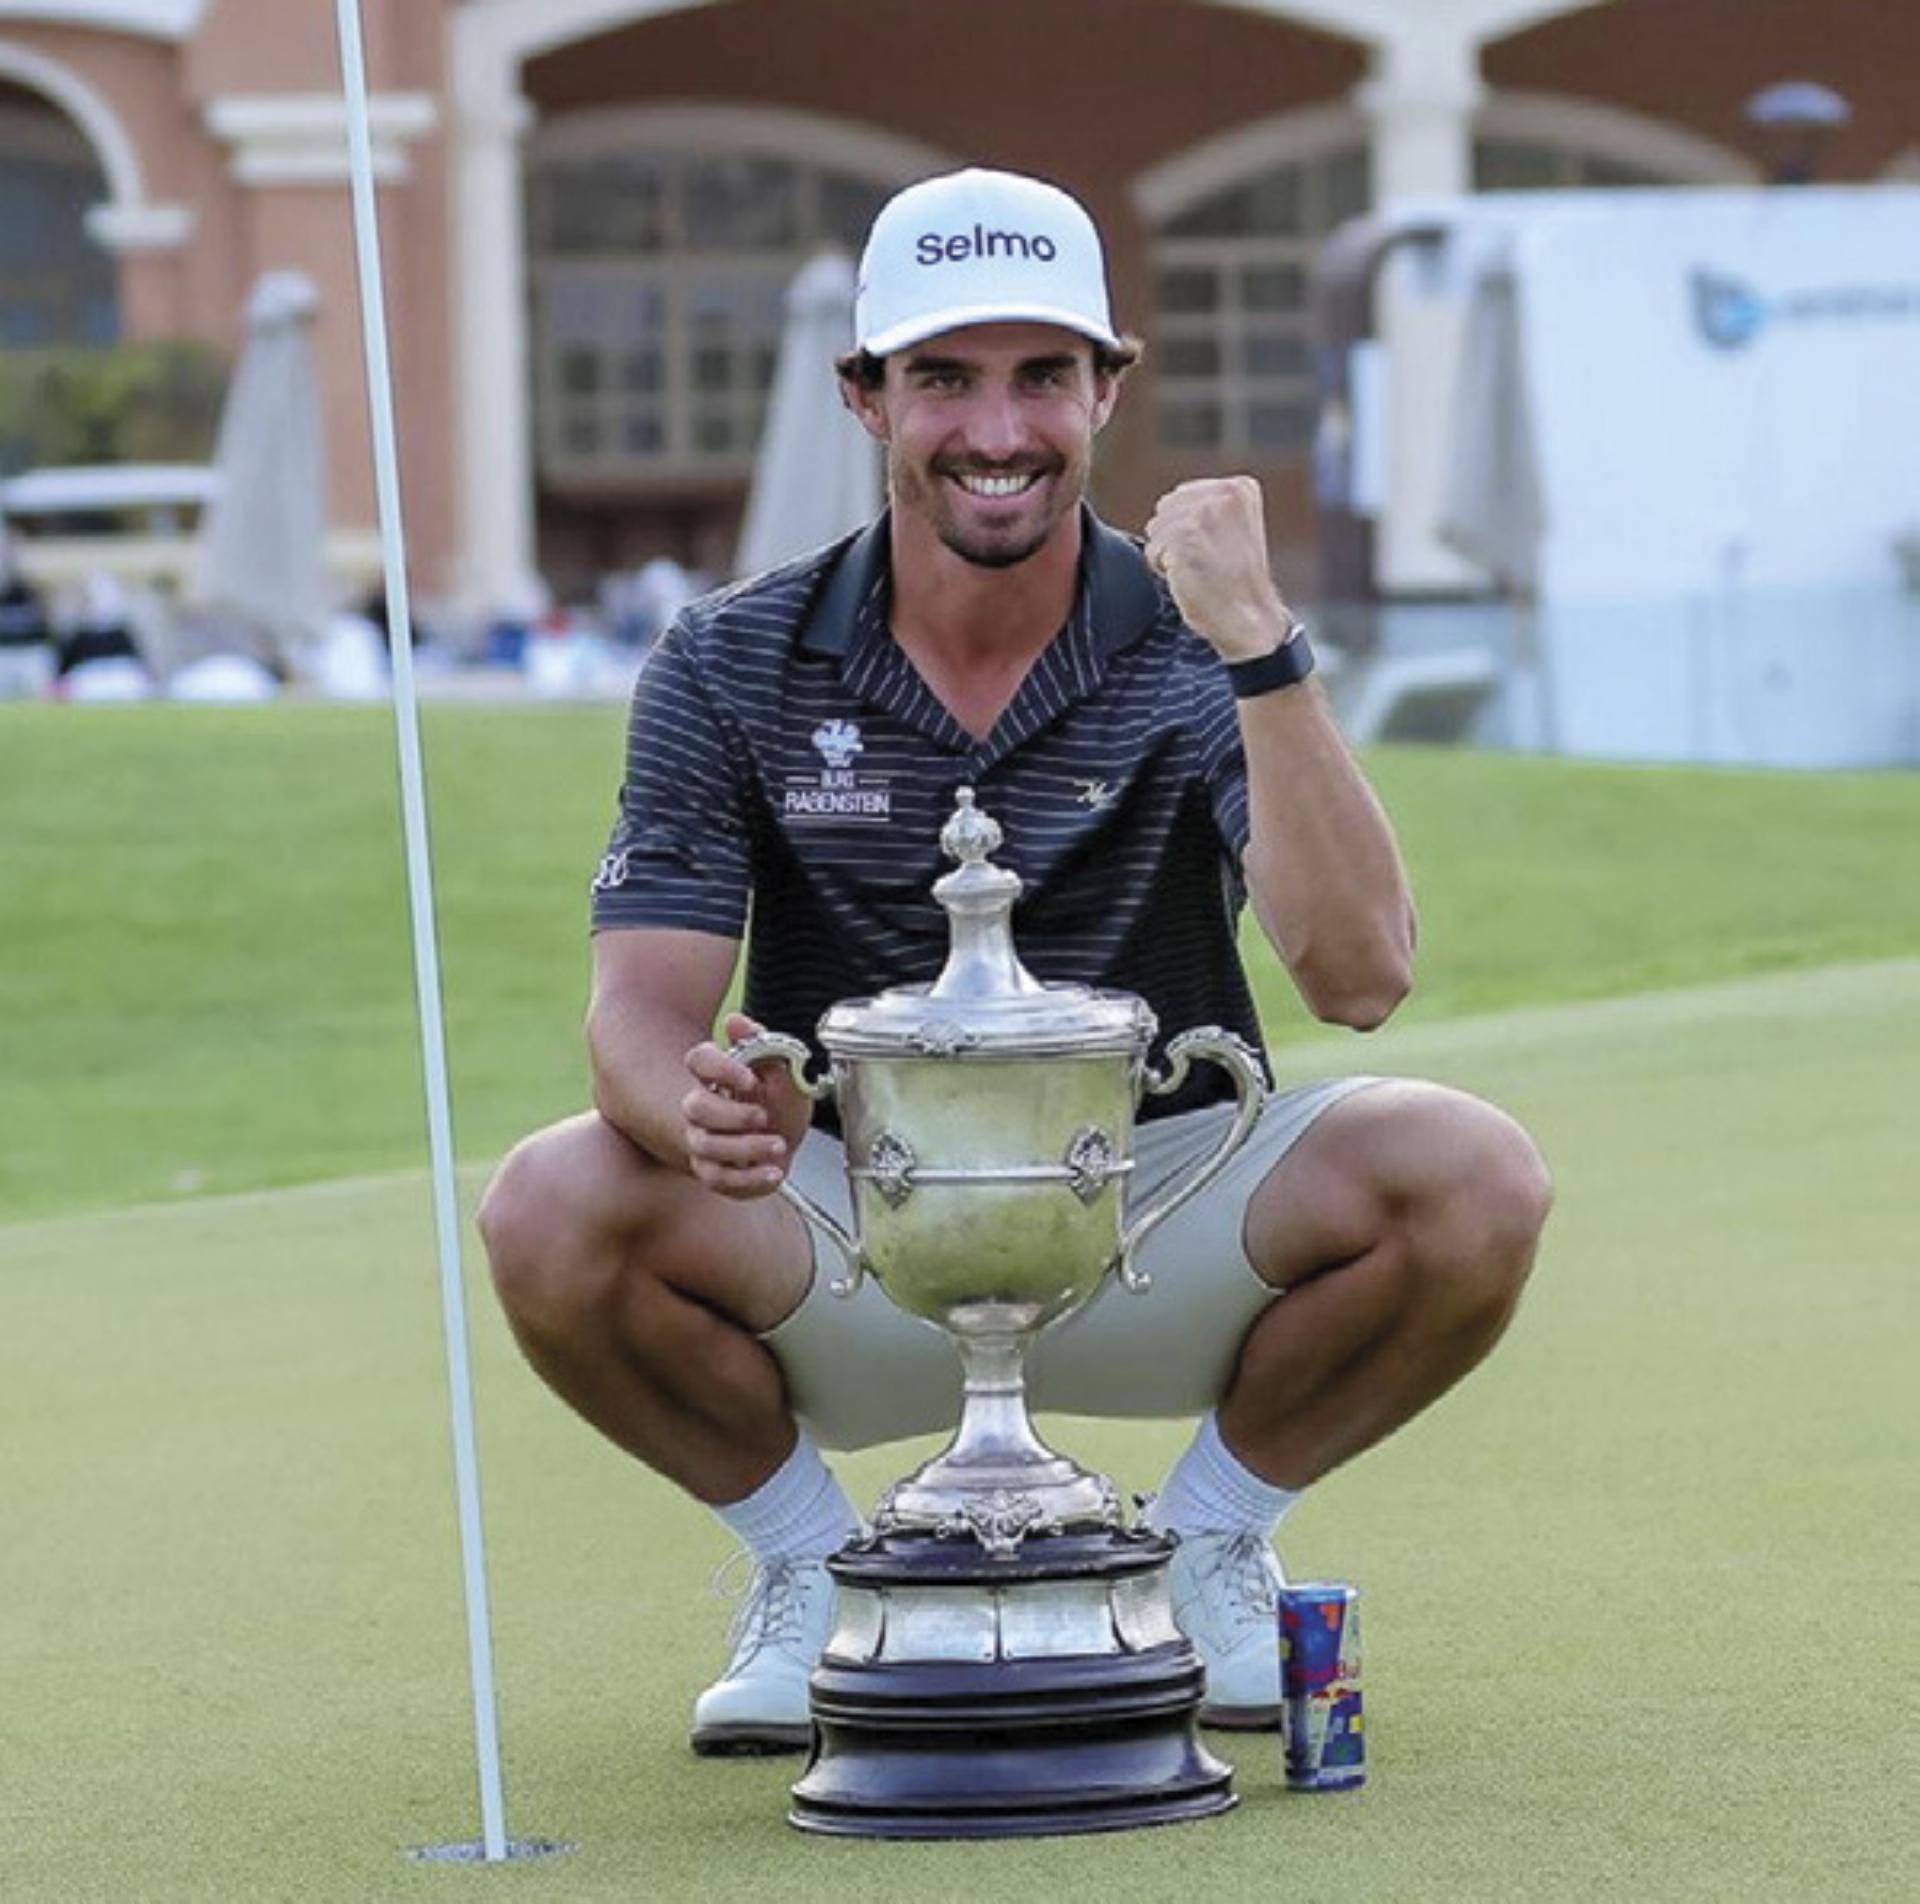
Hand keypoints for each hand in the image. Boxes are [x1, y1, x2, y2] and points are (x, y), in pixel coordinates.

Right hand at [680, 1012, 814, 1198]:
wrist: (785, 1141)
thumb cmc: (779, 1103)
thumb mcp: (783, 1070)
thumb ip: (762, 1044)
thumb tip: (735, 1021)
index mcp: (716, 1075)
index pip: (699, 1060)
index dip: (721, 1068)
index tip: (750, 1078)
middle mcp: (702, 1108)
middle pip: (694, 1107)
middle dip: (731, 1114)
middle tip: (762, 1115)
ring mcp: (703, 1141)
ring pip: (705, 1146)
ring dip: (745, 1148)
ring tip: (777, 1144)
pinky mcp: (712, 1172)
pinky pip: (718, 1179)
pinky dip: (749, 1179)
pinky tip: (773, 1171)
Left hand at [1143, 476, 1293, 661]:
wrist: (1248, 617)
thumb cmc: (1236, 582)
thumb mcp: (1231, 528)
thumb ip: (1206, 507)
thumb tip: (1166, 505)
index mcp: (1240, 488)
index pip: (1181, 496)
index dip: (1188, 528)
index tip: (1216, 549)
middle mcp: (1224, 494)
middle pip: (1165, 509)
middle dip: (1175, 538)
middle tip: (1207, 561)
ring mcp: (1204, 514)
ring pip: (1156, 530)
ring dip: (1170, 555)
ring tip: (1200, 569)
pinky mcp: (1185, 537)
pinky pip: (1152, 552)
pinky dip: (1164, 570)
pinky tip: (1191, 578)